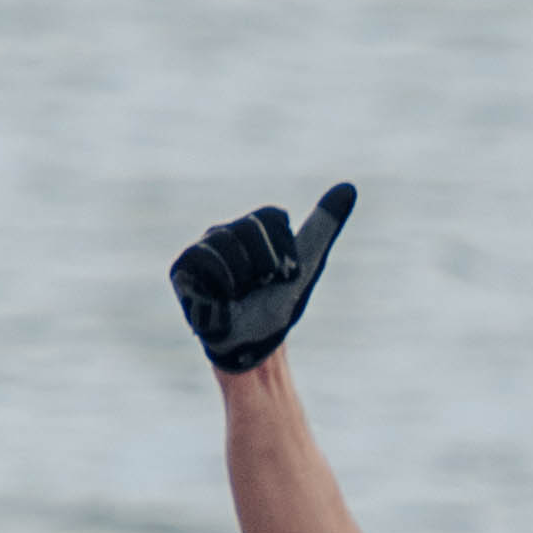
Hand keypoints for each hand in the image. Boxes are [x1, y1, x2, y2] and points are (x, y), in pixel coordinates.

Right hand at [172, 184, 356, 375]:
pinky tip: (220, 299)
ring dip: (242, 278)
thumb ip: (323, 226)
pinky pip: (203, 259)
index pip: (272, 217)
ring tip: (238, 295)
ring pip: (225, 243)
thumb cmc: (277, 307)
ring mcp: (203, 247)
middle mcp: (227, 231)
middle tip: (261, 287)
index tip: (283, 275)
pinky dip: (219, 284)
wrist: (251, 346)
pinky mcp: (183, 266)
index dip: (283, 251)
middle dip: (264, 264)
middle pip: (249, 228)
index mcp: (255, 227)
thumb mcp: (305, 265)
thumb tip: (349, 186)